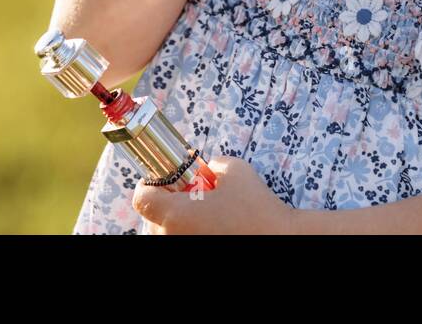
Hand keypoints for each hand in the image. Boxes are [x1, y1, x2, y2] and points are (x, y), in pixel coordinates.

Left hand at [132, 155, 296, 233]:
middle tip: (189, 195)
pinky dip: (190, 232)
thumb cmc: (256, 207)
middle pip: (152, 218)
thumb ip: (211, 164)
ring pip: (165, 233)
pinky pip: (181, 240)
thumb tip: (204, 169)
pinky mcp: (195, 257)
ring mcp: (182, 249)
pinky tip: (211, 227)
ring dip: (177, 221)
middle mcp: (171, 237)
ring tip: (203, 214)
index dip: (150, 185)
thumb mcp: (234, 170)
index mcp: (175, 214)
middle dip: (167, 204)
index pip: (142, 198)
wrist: (279, 238)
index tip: (162, 180)